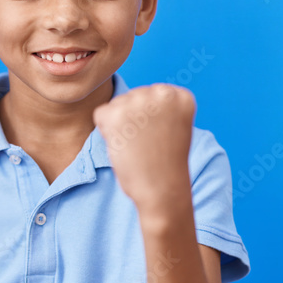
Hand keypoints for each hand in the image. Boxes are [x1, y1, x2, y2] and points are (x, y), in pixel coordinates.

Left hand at [92, 83, 194, 212]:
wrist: (162, 189)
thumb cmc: (166, 163)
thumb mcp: (173, 125)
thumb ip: (158, 106)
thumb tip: (128, 97)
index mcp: (180, 95)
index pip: (154, 95)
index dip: (152, 118)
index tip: (162, 136)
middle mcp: (161, 92)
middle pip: (134, 97)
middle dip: (134, 118)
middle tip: (147, 143)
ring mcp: (137, 101)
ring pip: (117, 105)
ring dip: (121, 125)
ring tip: (137, 146)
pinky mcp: (114, 114)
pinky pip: (101, 115)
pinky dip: (107, 132)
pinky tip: (124, 146)